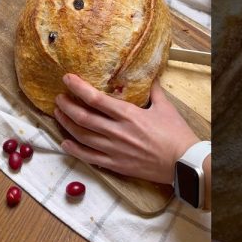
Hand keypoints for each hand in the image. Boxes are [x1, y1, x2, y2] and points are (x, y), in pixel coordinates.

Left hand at [54, 73, 198, 184]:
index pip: (95, 99)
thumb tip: (149, 76)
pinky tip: (65, 142)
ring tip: (58, 115)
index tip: (67, 79)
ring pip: (81, 136)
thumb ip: (154, 90)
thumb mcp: (165, 107)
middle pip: (83, 117)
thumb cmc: (176, 135)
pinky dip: (74, 149)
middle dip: (66, 105)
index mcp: (128, 115)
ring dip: (66, 124)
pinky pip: (88, 157)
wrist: (183, 164)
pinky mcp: (115, 165)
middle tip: (58, 98)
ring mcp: (114, 150)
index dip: (78, 87)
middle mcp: (116, 132)